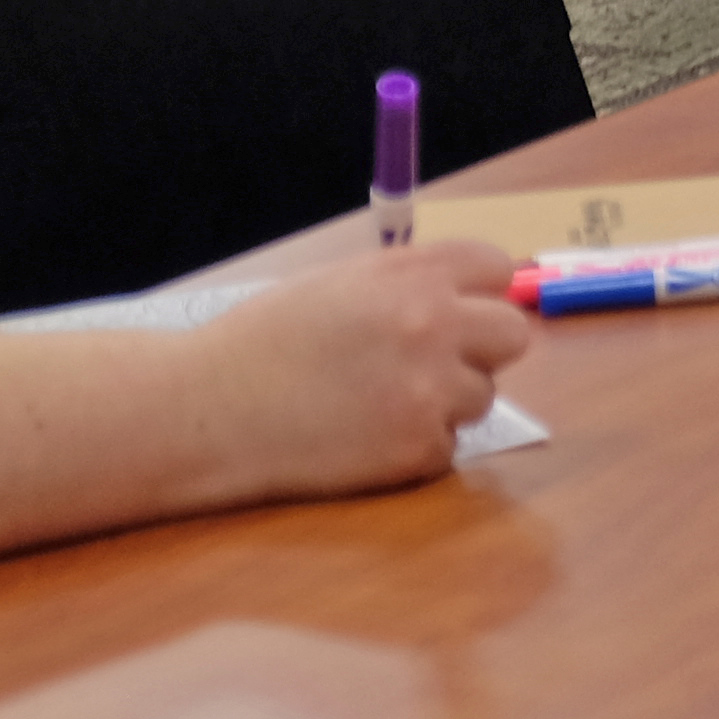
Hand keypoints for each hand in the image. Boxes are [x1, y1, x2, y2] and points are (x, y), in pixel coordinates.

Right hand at [182, 243, 532, 504]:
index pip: (496, 270)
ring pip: (482, 396)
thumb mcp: (342, 284)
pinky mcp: (417, 448)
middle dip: (480, 350)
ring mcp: (429, 389)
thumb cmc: (264, 342)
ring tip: (376, 403)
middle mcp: (433, 324)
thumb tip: (471, 296)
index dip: (477, 294)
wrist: (205, 410)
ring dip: (445, 402)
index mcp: (413, 273)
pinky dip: (414, 448)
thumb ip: (411, 285)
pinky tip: (363, 439)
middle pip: (513, 335)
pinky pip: (447, 446)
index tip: (456, 312)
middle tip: (431, 364)